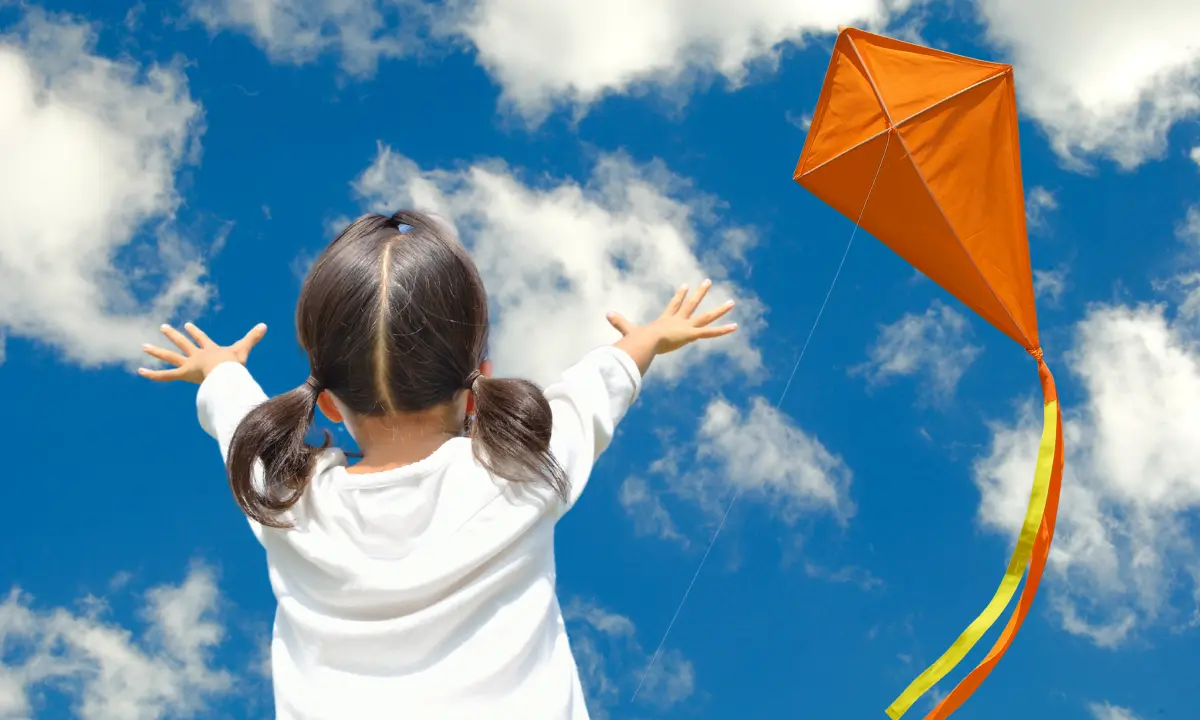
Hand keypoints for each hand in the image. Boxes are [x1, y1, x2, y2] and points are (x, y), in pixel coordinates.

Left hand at [139, 322, 267, 383]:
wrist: (225, 372)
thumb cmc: (234, 364)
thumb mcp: (244, 350)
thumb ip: (253, 338)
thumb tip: (265, 325)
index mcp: (210, 350)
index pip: (201, 339)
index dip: (194, 332)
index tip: (187, 325)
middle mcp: (197, 355)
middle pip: (182, 344)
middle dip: (173, 335)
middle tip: (163, 328)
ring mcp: (189, 364)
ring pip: (170, 357)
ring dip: (156, 351)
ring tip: (144, 346)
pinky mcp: (184, 373)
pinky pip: (166, 375)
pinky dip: (153, 374)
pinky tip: (140, 371)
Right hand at [607, 279, 736, 374]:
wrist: (645, 342)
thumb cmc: (637, 339)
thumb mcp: (629, 331)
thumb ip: (620, 323)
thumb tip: (606, 313)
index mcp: (665, 320)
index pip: (674, 305)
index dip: (680, 296)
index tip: (686, 285)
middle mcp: (678, 321)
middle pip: (691, 304)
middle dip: (700, 293)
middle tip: (708, 281)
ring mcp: (686, 326)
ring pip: (706, 317)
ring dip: (719, 310)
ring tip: (732, 302)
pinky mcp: (691, 334)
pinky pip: (710, 332)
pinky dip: (722, 330)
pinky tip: (735, 326)